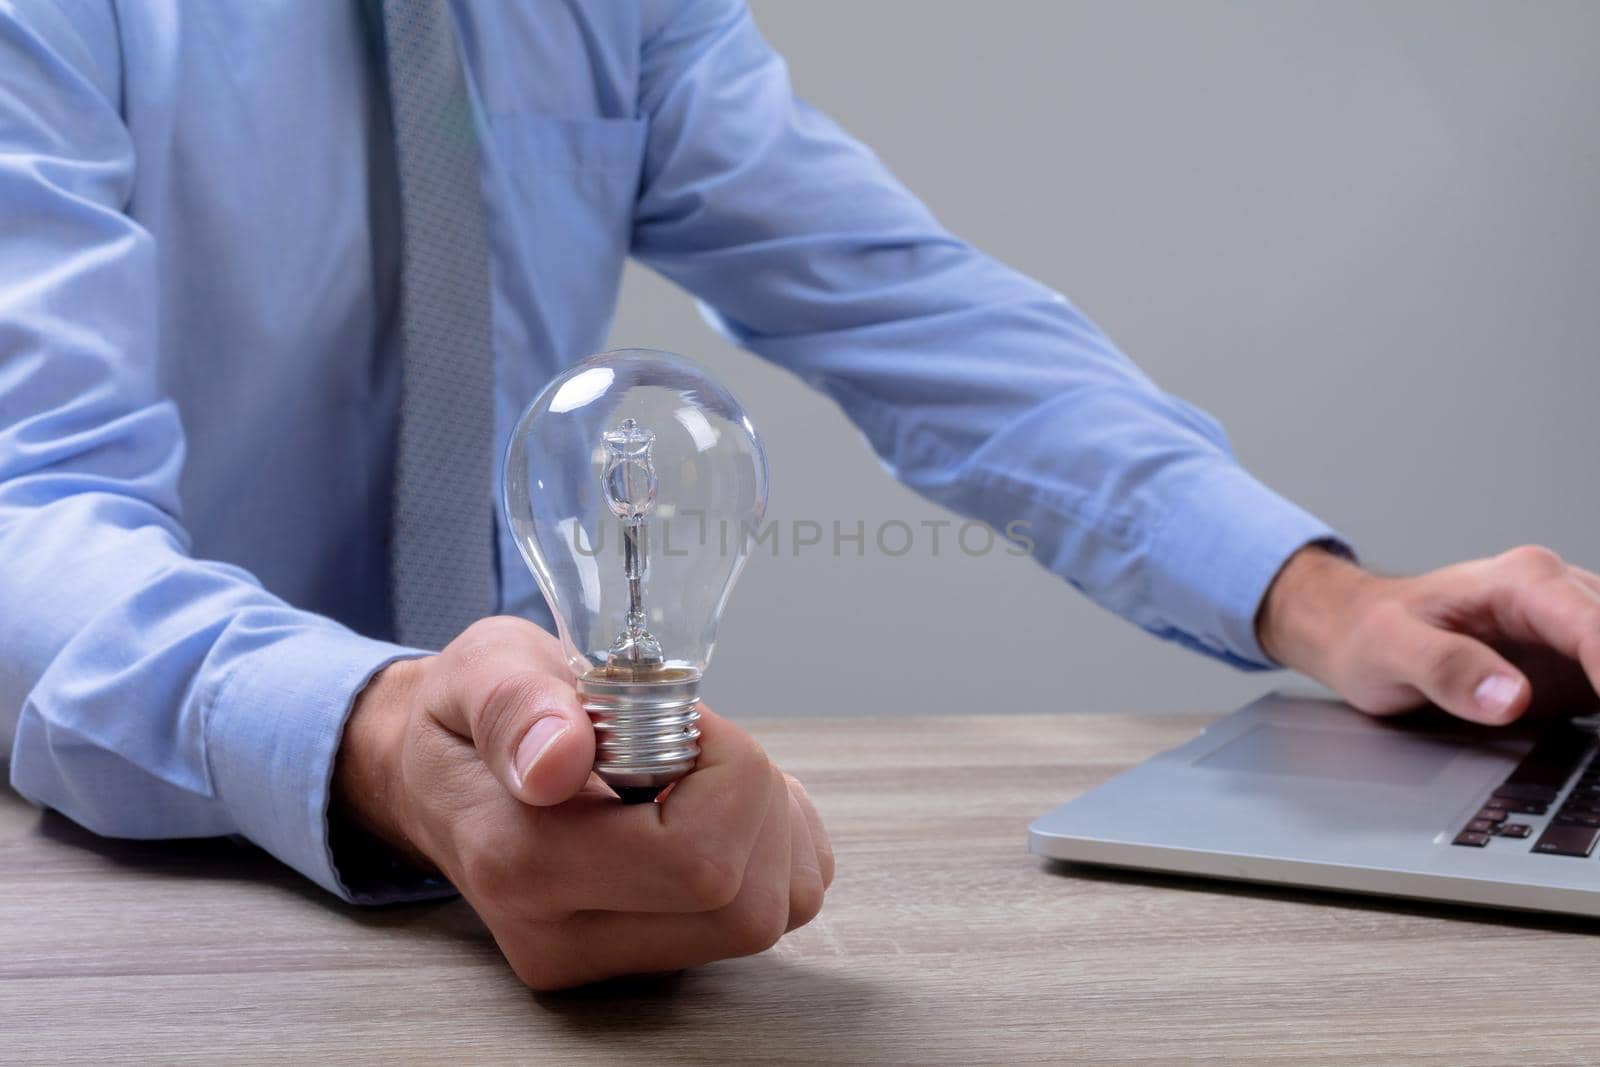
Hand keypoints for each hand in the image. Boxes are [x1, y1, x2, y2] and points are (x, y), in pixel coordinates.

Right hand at [333, 617, 833, 989]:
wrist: (434, 781)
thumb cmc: (466, 719)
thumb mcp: (480, 672)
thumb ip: (516, 708)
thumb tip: (557, 761)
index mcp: (520, 864)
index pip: (693, 859)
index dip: (725, 771)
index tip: (682, 717)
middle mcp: (565, 938)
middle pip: (745, 903)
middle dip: (754, 799)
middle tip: (697, 742)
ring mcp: (610, 961)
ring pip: (772, 911)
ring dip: (770, 822)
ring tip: (702, 770)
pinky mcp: (649, 961)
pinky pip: (775, 908)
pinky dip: (775, 845)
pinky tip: (715, 804)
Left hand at [1257, 544, 1599, 724]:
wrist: (1354, 628)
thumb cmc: (1367, 632)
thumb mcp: (1390, 650)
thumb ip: (1447, 668)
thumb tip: (1510, 698)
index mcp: (1521, 581)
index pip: (1595, 628)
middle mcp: (1555, 593)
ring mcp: (1569, 625)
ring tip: (1598, 744)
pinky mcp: (1573, 660)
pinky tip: (1596, 740)